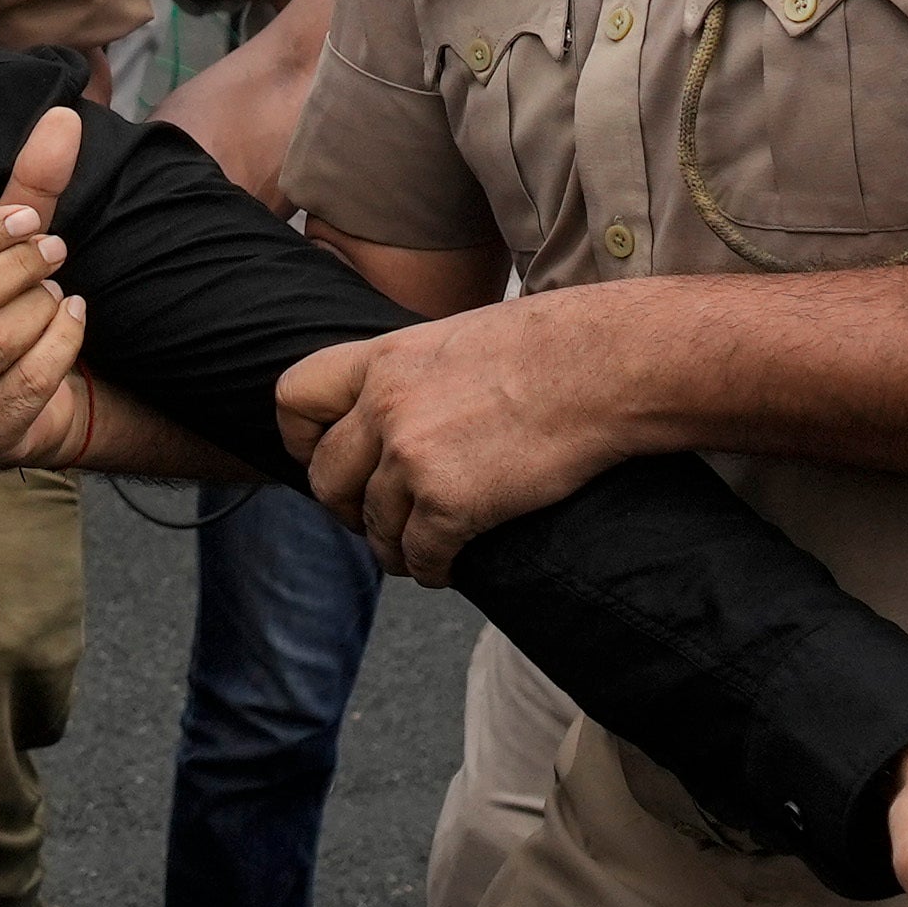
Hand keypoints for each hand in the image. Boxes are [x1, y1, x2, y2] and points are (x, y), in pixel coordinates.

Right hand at [0, 105, 97, 467]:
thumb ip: (28, 187)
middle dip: (14, 270)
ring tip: (55, 294)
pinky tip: (72, 321)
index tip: (30, 220)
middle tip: (55, 250)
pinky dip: (60, 345)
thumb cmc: (5, 311)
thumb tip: (64, 118)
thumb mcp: (9, 248)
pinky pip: (22, 387)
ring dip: (38, 310)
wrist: (32, 400)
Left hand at [277, 293, 644, 580]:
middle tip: (373, 519)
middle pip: (326, 478)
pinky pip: (420, 557)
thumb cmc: (558, 345)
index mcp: (384, 360)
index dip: (300, 438)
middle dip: (346, 507)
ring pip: (374, 528)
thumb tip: (404, 410)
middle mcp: (386, 409)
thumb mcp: (461, 337)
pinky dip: (432, 569)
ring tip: (417, 550)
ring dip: (393, 547)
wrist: (612, 365)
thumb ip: (417, 373)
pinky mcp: (451, 505)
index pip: (294, 397)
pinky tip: (449, 566)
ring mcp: (413, 459)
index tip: (320, 457)